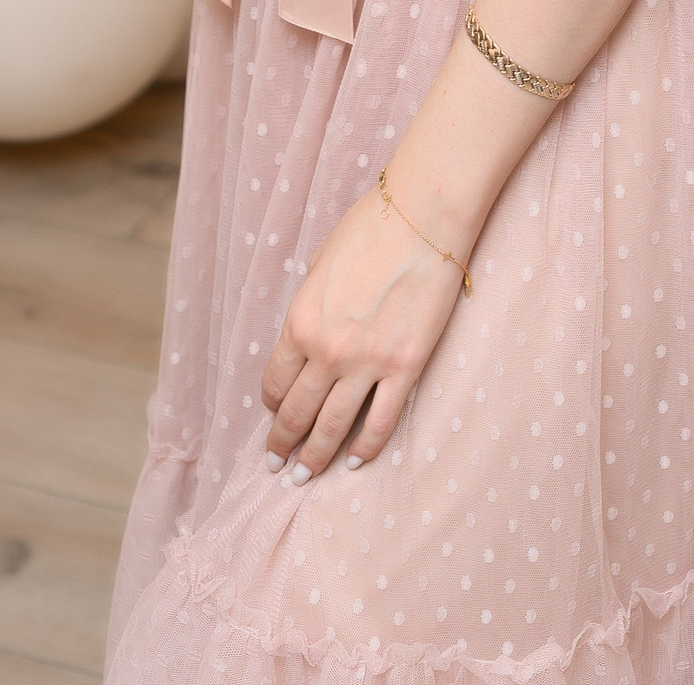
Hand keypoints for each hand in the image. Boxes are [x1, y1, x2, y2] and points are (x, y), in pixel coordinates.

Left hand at [260, 174, 464, 481]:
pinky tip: (355, 462)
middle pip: (297, 413)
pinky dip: (365, 448)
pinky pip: (381, 421)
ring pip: (333, 428)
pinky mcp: (405, 367)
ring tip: (304, 478)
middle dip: (282, 444)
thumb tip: (308, 334)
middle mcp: (327, 350)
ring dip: (314, 458)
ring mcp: (368, 363)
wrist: (422, 215)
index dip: (271, 405)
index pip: (274, 382)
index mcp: (300, 322)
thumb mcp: (320, 265)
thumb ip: (310, 307)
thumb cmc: (370, 227)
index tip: (273, 416)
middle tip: (276, 466)